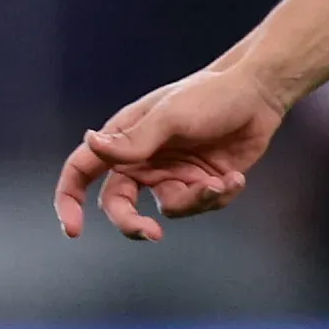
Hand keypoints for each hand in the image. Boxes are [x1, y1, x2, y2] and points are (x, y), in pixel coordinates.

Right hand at [55, 60, 291, 240]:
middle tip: (152, 233)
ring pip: (167, 209)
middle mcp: (143, 160)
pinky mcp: (200, 184)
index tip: (73, 230)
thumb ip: (134, 139)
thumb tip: (91, 143)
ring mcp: (171, 174)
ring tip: (221, 183)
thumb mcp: (170, 116)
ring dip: (194, 201)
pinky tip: (235, 178)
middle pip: (119, 204)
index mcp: (124, 138)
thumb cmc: (210, 95)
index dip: (69, 200)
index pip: (82, 170)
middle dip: (133, 223)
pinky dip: (218, 197)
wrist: (259, 96)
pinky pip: (198, 206)